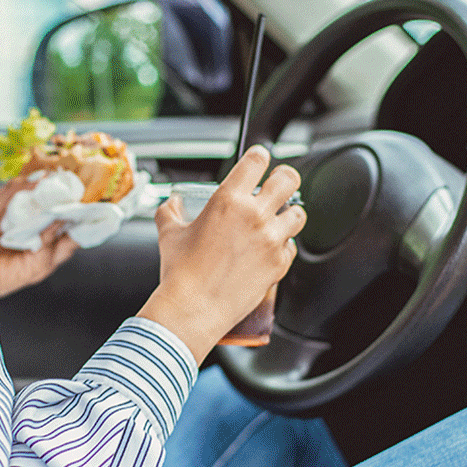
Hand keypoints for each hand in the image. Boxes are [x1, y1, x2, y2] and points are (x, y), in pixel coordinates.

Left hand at [0, 177, 78, 298]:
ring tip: (73, 205)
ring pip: (67, 239)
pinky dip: (53, 234)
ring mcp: (40, 254)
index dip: (64, 198)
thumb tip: (39, 177)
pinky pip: (51, 250)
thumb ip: (14, 191)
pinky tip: (52, 220)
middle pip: (67, 226)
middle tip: (82, 195)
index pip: (53, 210)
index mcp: (27, 223)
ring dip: (71, 222)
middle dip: (77, 211)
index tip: (72, 183)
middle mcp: (38, 239)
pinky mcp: (37, 268)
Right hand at [138, 145, 305, 363]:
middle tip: (279, 184)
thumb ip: (170, 212)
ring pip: (298, 214)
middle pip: (288, 179)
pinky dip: (284, 246)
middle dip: (285, 178)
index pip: (257, 160)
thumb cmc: (180, 273)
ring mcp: (271, 240)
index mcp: (228, 200)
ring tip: (277, 220)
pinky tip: (270, 250)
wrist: (193, 309)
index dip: (260, 157)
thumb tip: (171, 204)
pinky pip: (292, 247)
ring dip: (288, 214)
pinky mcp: (279, 264)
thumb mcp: (169, 234)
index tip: (259, 161)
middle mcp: (254, 216)